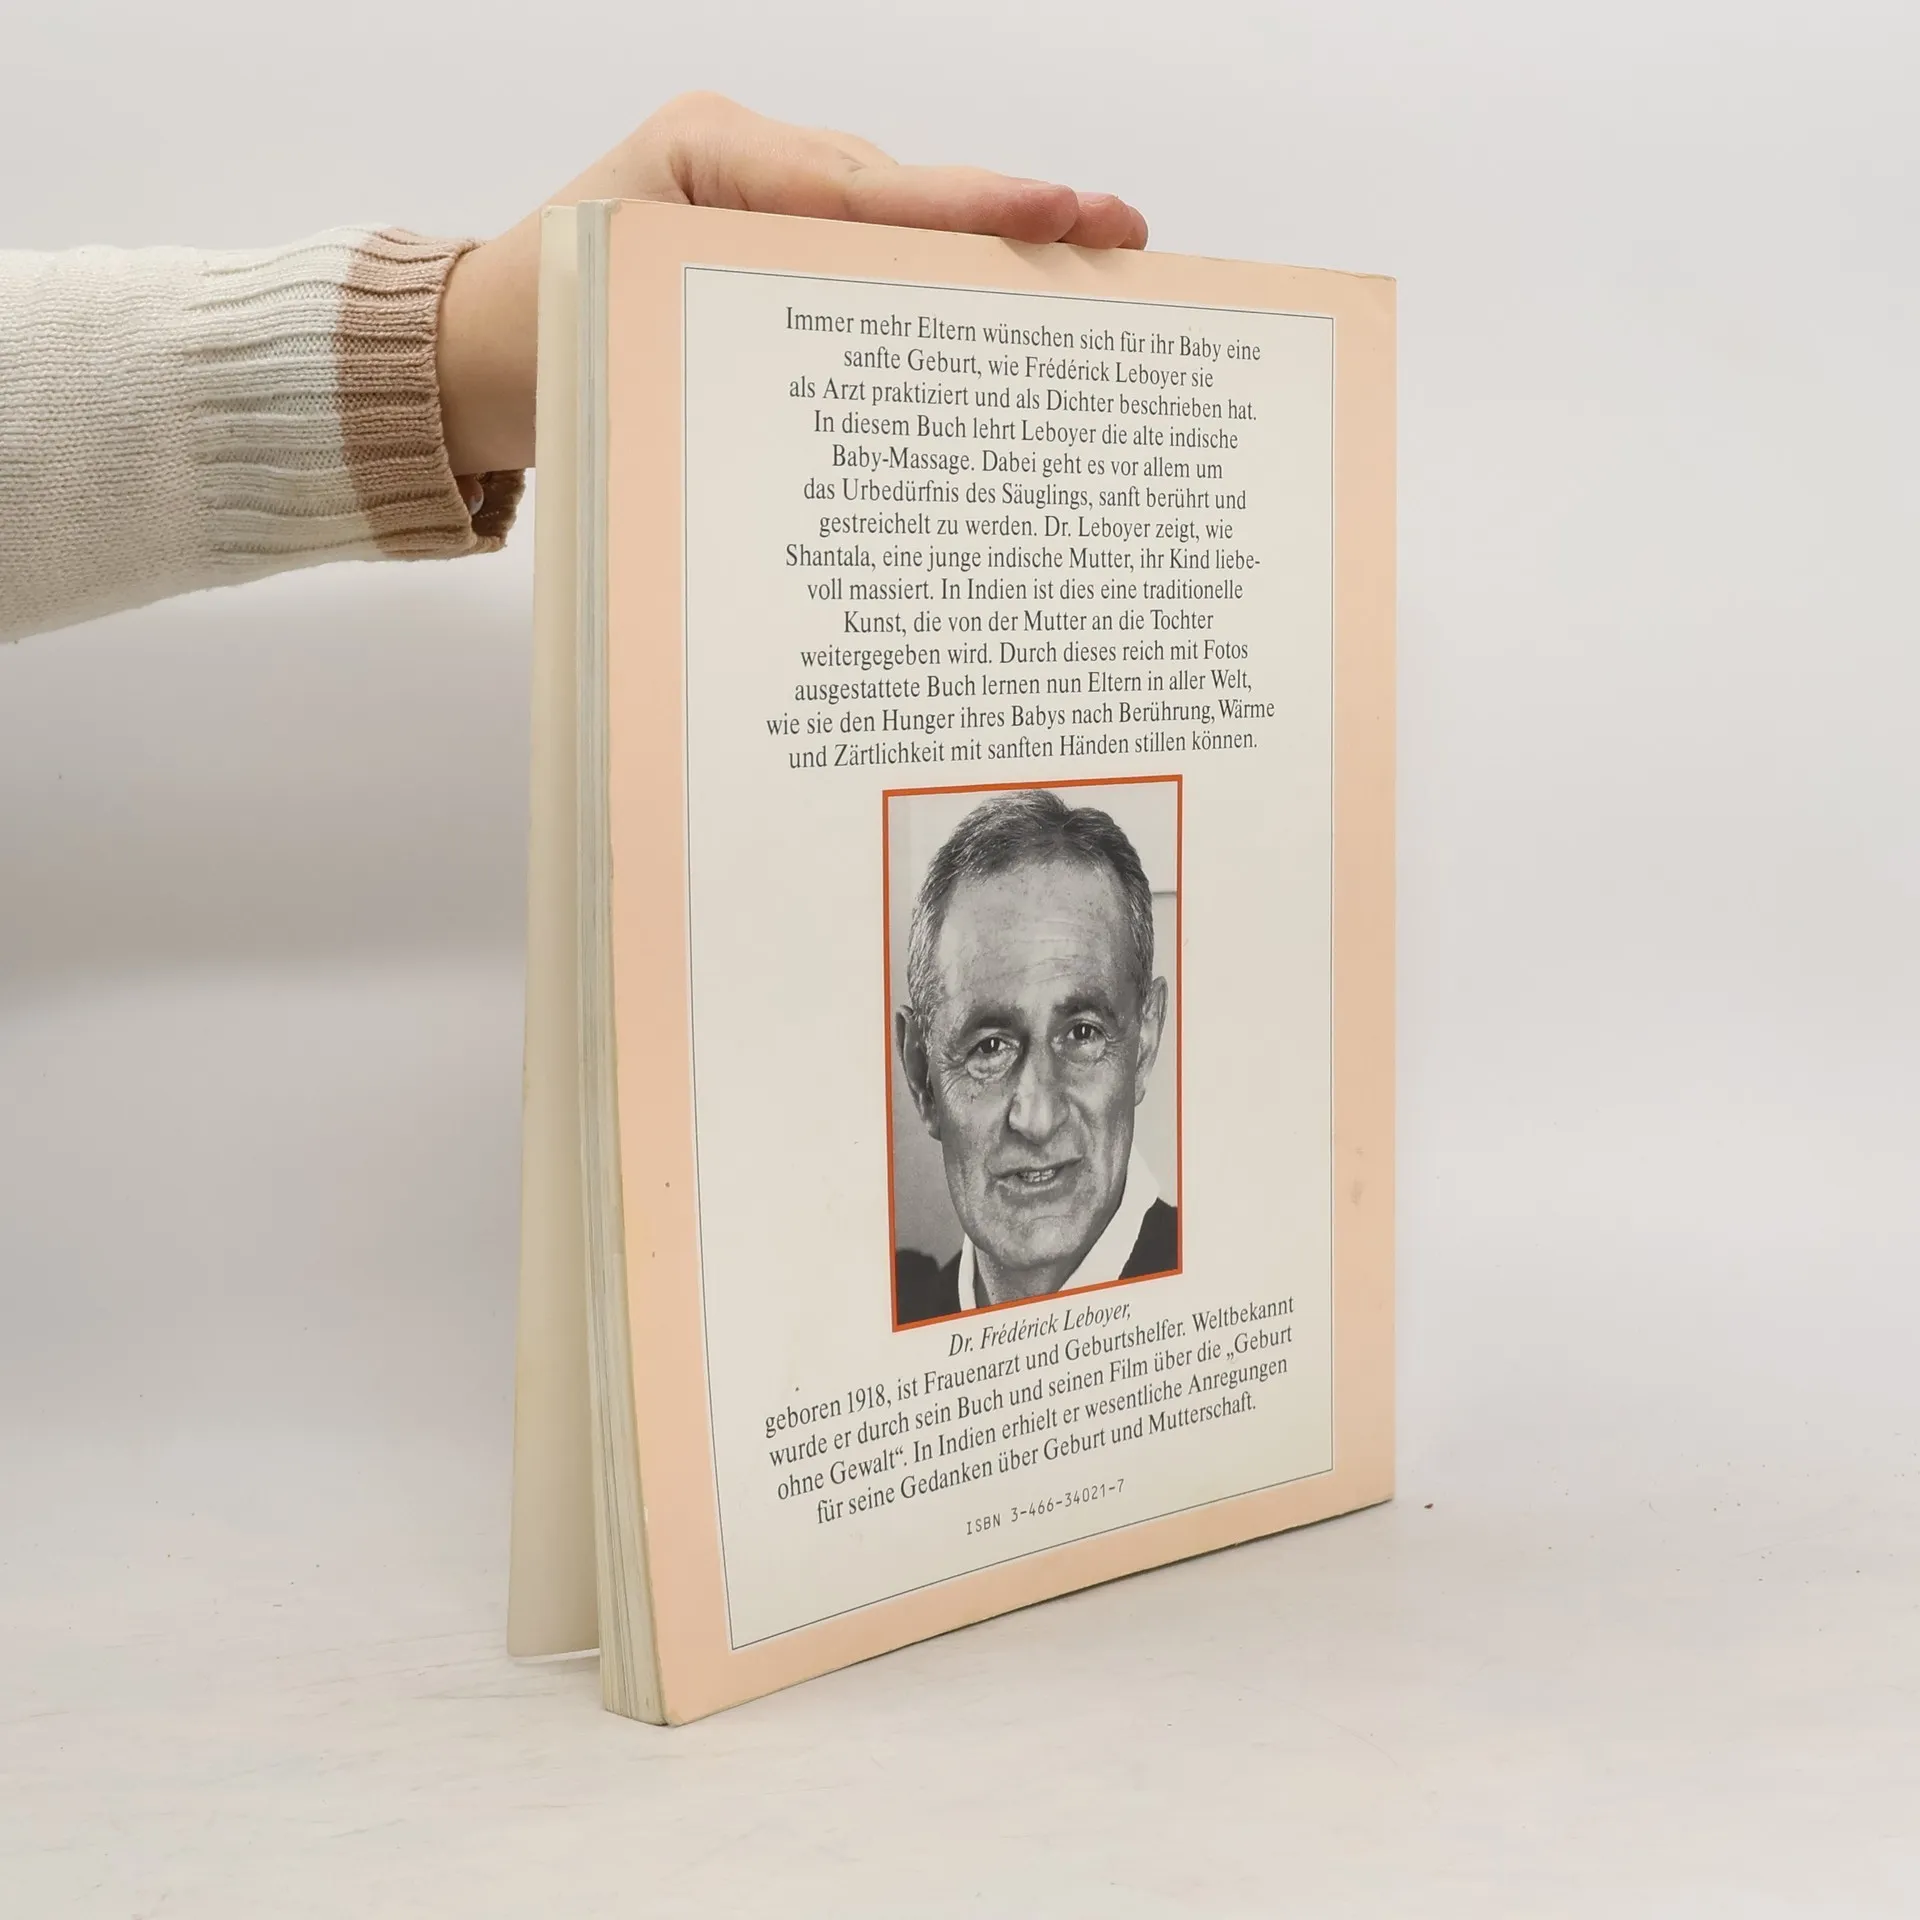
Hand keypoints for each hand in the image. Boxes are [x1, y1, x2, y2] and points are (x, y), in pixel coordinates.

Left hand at [435, 93, 1148, 475]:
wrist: (478, 357)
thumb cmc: (541, 347)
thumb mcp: (630, 336)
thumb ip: (744, 336)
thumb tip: (875, 392)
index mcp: (706, 160)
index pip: (860, 184)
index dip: (966, 206)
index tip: (1060, 213)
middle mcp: (747, 164)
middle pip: (903, 193)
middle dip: (1011, 218)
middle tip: (1121, 235)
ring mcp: (764, 200)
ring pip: (898, 226)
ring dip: (982, 257)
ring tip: (1089, 269)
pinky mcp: (772, 247)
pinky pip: (868, 258)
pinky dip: (931, 289)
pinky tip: (998, 315)